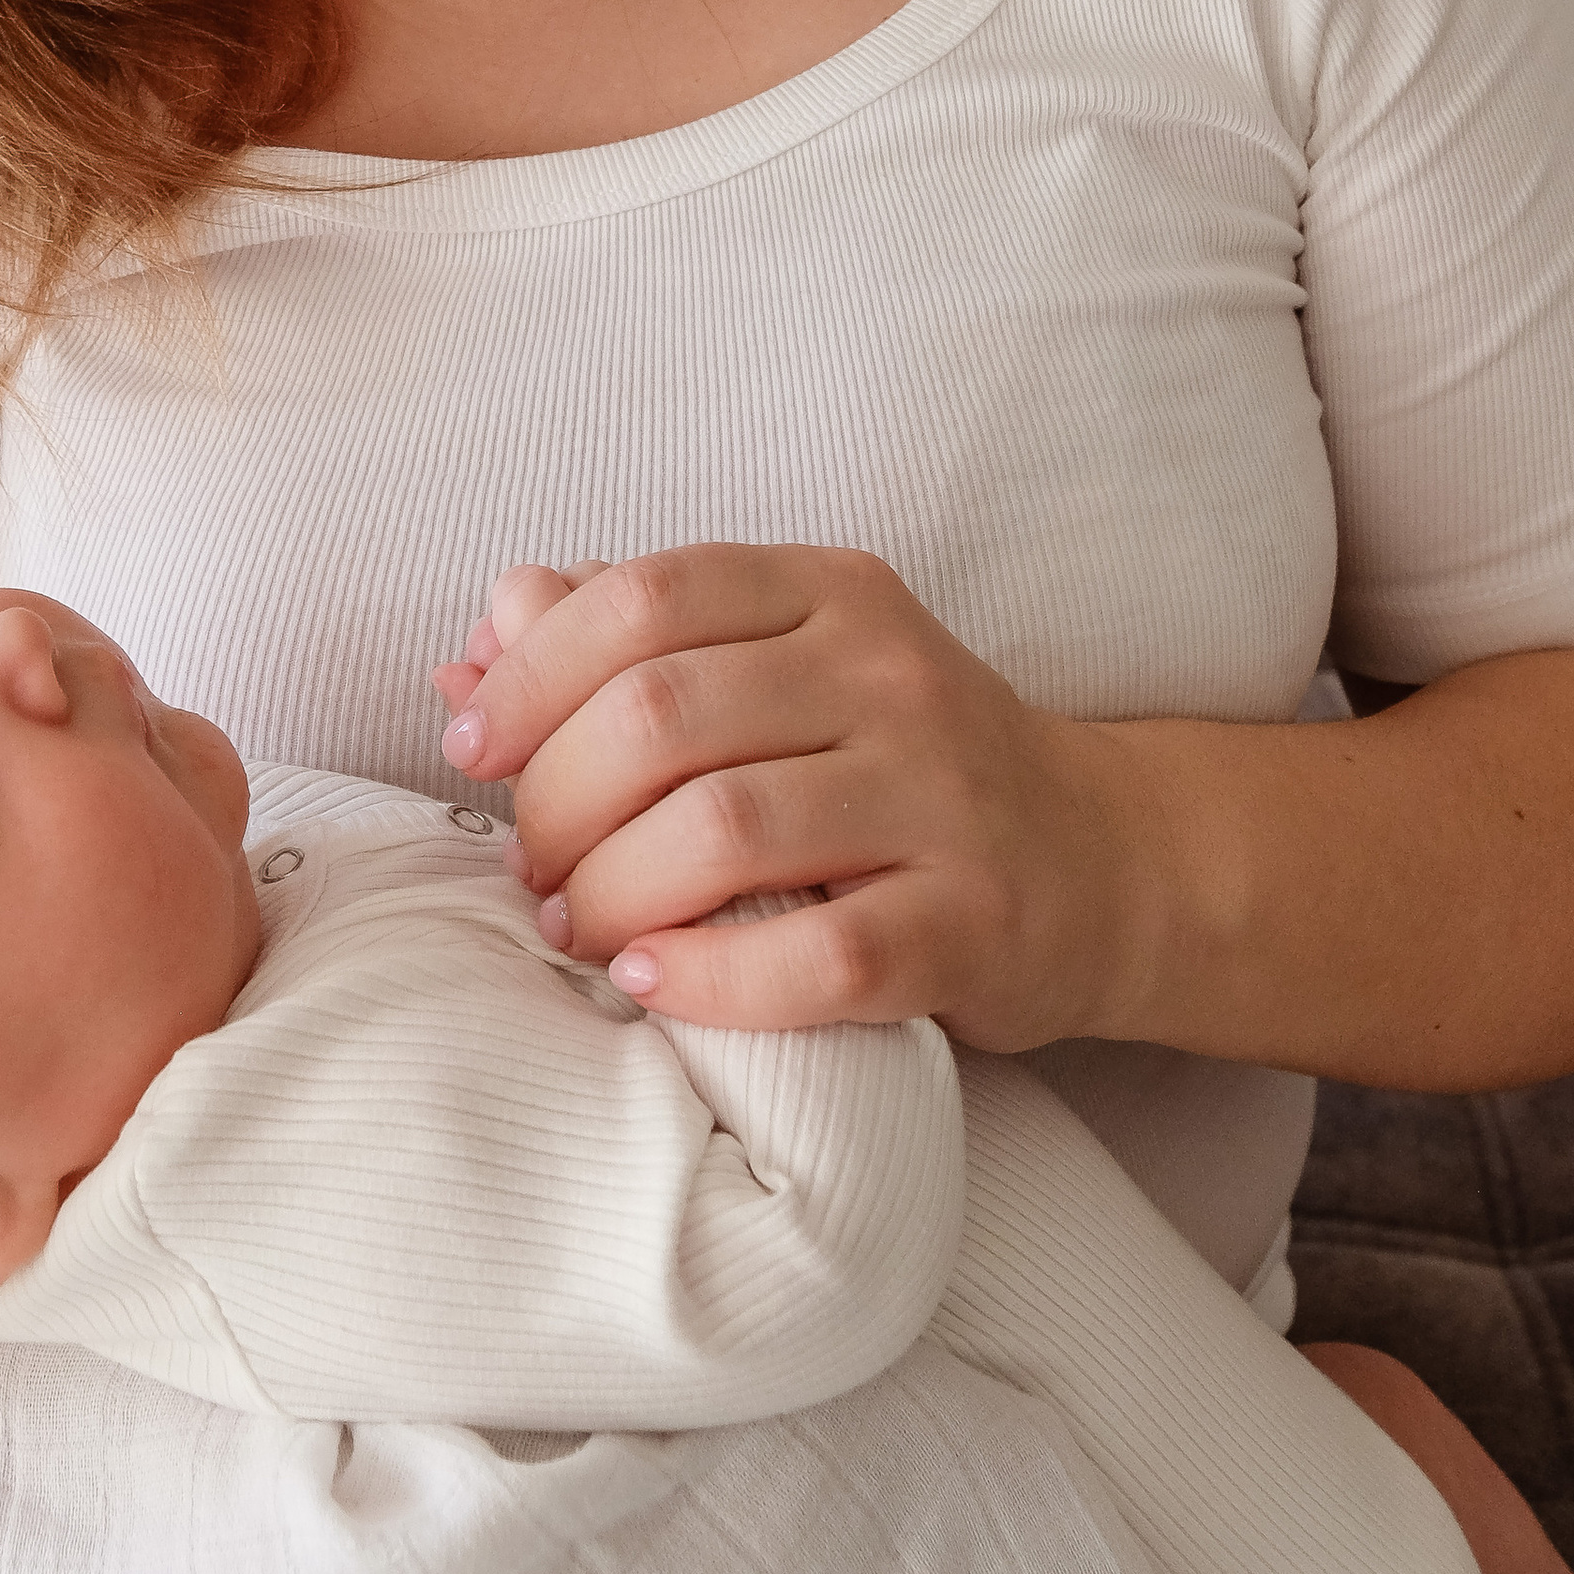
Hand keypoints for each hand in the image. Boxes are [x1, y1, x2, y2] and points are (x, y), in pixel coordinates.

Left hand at [432, 547, 1164, 1053]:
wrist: (1099, 861)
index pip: (645, 599)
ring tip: (575, 929)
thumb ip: (631, 641)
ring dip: (607, 893)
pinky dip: (705, 979)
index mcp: (829, 591)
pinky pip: (816, 957)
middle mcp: (890, 675)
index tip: (473, 745)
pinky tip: (648, 983)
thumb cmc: (895, 764)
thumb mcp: (779, 666)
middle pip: (662, 716)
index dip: (532, 674)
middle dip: (555, 800)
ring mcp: (940, 798)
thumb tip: (480, 635)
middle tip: (529, 865)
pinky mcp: (972, 923)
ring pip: (721, 831)